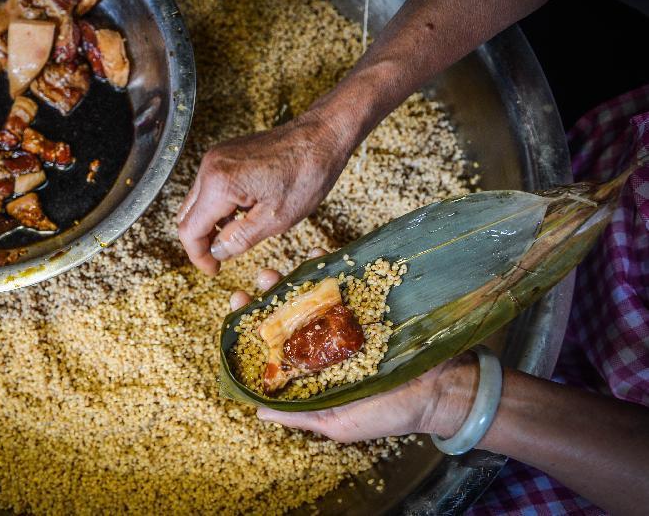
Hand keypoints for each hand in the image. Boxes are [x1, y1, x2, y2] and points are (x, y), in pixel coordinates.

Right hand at [178, 109, 353, 275]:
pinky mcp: (224, 154)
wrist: (321, 137)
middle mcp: (210, 167)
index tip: (214, 270)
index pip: (189, 230)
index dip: (199, 256)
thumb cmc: (306, 175)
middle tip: (223, 258)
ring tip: (237, 236)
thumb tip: (217, 252)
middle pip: (187, 216)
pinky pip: (209, 187)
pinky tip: (243, 215)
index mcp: (220, 184)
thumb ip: (240, 239)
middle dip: (201, 241)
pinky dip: (218, 207)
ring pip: (196, 202)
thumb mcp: (276, 219)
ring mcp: (215, 158)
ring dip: (210, 224)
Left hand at [229, 249, 478, 442]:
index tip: (237, 306)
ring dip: (292, 278)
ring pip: (312, 295)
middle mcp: (324, 344)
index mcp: (312, 371)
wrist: (440, 392)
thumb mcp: (336, 424)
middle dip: (269, 295)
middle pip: (288, 314)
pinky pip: (345, 283)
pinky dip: (330, 267)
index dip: (253, 325)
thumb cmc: (386, 415)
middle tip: (259, 279)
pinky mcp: (368, 306)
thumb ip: (299, 414)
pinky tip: (316, 255)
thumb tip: (257, 410)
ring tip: (280, 267)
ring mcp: (345, 322)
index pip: (273, 344)